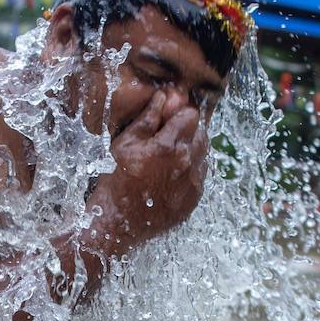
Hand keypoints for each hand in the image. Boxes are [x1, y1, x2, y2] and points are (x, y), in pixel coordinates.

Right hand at [88, 89, 208, 254]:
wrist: (118, 224)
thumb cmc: (115, 181)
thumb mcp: (124, 144)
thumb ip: (148, 118)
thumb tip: (163, 96)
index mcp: (168, 147)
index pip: (191, 115)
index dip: (179, 113)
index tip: (168, 118)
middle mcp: (186, 164)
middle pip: (202, 132)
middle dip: (188, 130)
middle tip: (168, 137)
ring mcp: (193, 184)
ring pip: (204, 154)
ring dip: (191, 150)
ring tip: (168, 158)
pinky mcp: (195, 199)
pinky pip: (201, 175)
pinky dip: (190, 171)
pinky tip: (170, 176)